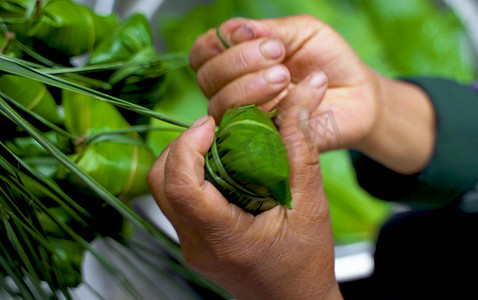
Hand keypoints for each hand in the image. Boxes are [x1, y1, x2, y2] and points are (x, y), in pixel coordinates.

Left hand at [147, 75, 342, 299]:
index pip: (180, 186)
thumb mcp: (311, 206)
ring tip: (217, 145)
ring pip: (163, 191)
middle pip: (161, 183)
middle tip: (213, 130)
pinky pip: (177, 201)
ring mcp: (191, 246)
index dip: (188, 146)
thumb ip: (301, 153)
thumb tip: (295, 106)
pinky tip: (221, 168)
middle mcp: (197, 245)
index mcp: (223, 237)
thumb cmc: (305, 266)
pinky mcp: (194, 243)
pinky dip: (192, 175)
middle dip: (181, 146)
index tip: (211, 124)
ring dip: (184, 159)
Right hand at [189, 15, 379, 152]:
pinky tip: (309, 88)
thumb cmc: (326, 59)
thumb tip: (233, 31)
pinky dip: (283, 102)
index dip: (216, 44)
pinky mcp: (268, 144)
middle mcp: (234, 93)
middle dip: (239, 62)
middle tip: (278, 54)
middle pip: (207, 80)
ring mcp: (247, 121)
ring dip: (252, 85)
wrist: (359, 93)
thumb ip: (266, 30)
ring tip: (286, 75)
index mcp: (236, 64)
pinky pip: (257, 128)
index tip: (253, 35)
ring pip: (222, 106)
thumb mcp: (300, 32)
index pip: (202, 55)